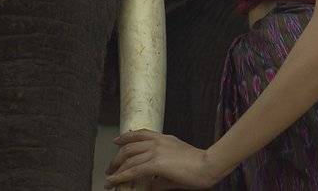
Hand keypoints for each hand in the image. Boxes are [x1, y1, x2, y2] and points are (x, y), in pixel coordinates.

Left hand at [103, 127, 219, 189]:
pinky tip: (114, 181)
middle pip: (129, 146)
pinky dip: (121, 177)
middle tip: (110, 168)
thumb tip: (149, 183)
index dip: (126, 136)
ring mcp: (156, 151)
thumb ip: (162, 170)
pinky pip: (133, 171)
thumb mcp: (177, 161)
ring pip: (128, 158)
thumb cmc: (198, 165)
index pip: (141, 133)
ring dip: (116, 169)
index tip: (117, 140)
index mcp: (164, 138)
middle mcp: (158, 142)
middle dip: (116, 158)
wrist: (208, 164)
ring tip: (109, 178)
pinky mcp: (156, 163)